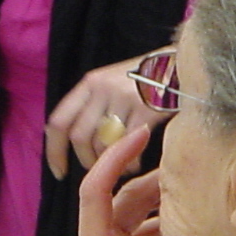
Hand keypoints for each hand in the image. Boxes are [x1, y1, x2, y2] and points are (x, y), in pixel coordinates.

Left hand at [28, 127, 191, 235]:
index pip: (96, 192)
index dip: (114, 158)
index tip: (140, 135)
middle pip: (116, 203)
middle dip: (147, 181)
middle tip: (185, 168)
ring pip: (123, 222)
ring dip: (152, 208)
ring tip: (188, 198)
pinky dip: (150, 233)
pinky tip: (177, 234)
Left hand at [45, 51, 171, 177]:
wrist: (181, 63)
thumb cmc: (147, 81)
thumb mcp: (113, 84)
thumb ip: (95, 107)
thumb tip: (80, 144)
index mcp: (89, 83)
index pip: (59, 120)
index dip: (54, 151)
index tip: (59, 172)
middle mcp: (101, 87)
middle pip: (79, 136)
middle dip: (87, 160)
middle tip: (101, 168)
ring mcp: (123, 95)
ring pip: (103, 143)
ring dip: (110, 163)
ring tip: (123, 167)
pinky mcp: (145, 106)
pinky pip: (128, 144)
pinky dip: (130, 162)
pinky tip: (136, 164)